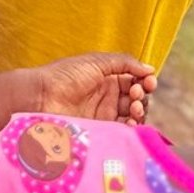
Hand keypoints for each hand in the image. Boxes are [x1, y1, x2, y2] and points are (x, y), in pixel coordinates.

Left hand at [30, 52, 155, 122]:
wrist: (42, 97)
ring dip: (140, 112)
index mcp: (108, 77)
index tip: (148, 82)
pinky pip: (123, 131)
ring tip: (134, 108)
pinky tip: (130, 122)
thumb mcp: (96, 61)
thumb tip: (150, 69)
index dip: (145, 82)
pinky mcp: (101, 130)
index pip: (135, 81)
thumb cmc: (66, 75)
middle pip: (137, 99)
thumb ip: (125, 63)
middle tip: (136, 94)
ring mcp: (105, 114)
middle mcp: (108, 96)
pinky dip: (132, 128)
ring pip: (133, 116)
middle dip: (142, 96)